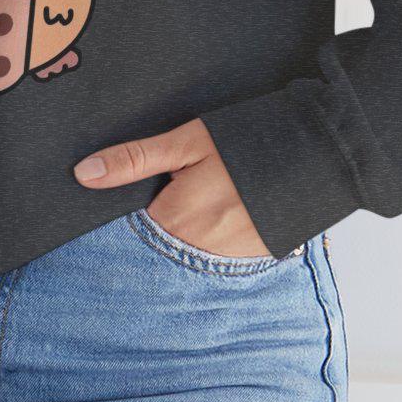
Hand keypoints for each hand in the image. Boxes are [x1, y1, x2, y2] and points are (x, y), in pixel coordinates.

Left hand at [72, 116, 271, 257]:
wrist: (318, 153)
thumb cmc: (246, 142)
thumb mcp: (186, 142)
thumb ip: (134, 160)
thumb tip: (83, 174)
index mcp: (176, 220)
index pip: (131, 231)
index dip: (129, 211)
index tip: (136, 196)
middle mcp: (199, 250)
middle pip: (159, 244)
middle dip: (158, 225)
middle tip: (179, 192)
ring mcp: (229, 260)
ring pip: (188, 252)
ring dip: (186, 235)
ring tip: (206, 200)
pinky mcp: (253, 260)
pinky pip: (217, 257)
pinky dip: (213, 240)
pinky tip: (225, 214)